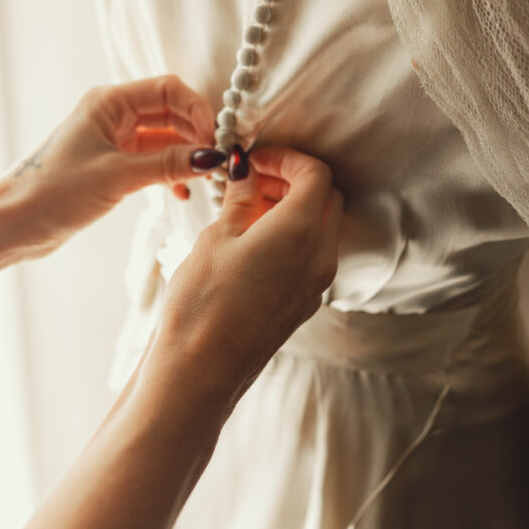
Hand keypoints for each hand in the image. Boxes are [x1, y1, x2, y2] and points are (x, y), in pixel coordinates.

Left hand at [4, 76, 218, 256]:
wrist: (15, 223)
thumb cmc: (54, 191)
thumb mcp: (118, 176)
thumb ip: (168, 165)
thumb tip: (213, 158)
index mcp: (109, 102)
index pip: (169, 90)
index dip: (197, 110)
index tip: (216, 139)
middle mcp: (113, 114)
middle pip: (171, 112)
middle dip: (197, 134)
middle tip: (219, 161)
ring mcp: (114, 139)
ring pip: (165, 138)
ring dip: (187, 155)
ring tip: (205, 178)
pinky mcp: (114, 163)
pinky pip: (154, 159)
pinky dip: (171, 171)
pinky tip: (182, 191)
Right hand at [154, 146, 343, 407]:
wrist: (200, 371)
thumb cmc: (202, 303)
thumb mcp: (217, 238)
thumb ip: (240, 197)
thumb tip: (247, 171)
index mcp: (301, 231)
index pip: (317, 174)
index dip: (287, 157)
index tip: (255, 159)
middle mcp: (320, 256)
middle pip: (327, 197)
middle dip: (294, 178)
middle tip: (253, 177)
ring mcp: (317, 283)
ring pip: (323, 226)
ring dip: (294, 206)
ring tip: (247, 204)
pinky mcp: (305, 302)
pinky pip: (312, 254)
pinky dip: (293, 234)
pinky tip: (253, 237)